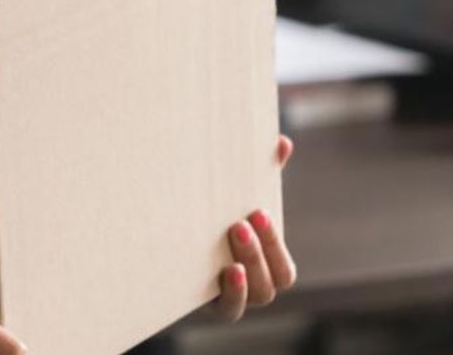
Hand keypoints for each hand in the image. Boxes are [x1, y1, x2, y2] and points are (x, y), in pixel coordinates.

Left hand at [216, 135, 296, 321]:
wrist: (168, 244)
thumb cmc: (214, 216)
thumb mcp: (236, 196)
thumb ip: (262, 173)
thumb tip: (282, 142)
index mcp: (265, 265)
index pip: (284, 268)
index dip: (274, 242)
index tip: (257, 210)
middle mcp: (252, 286)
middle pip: (271, 283)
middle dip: (259, 252)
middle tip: (238, 222)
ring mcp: (230, 297)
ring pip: (252, 298)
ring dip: (247, 271)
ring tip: (229, 240)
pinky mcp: (207, 303)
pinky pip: (227, 309)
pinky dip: (231, 294)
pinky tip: (225, 272)